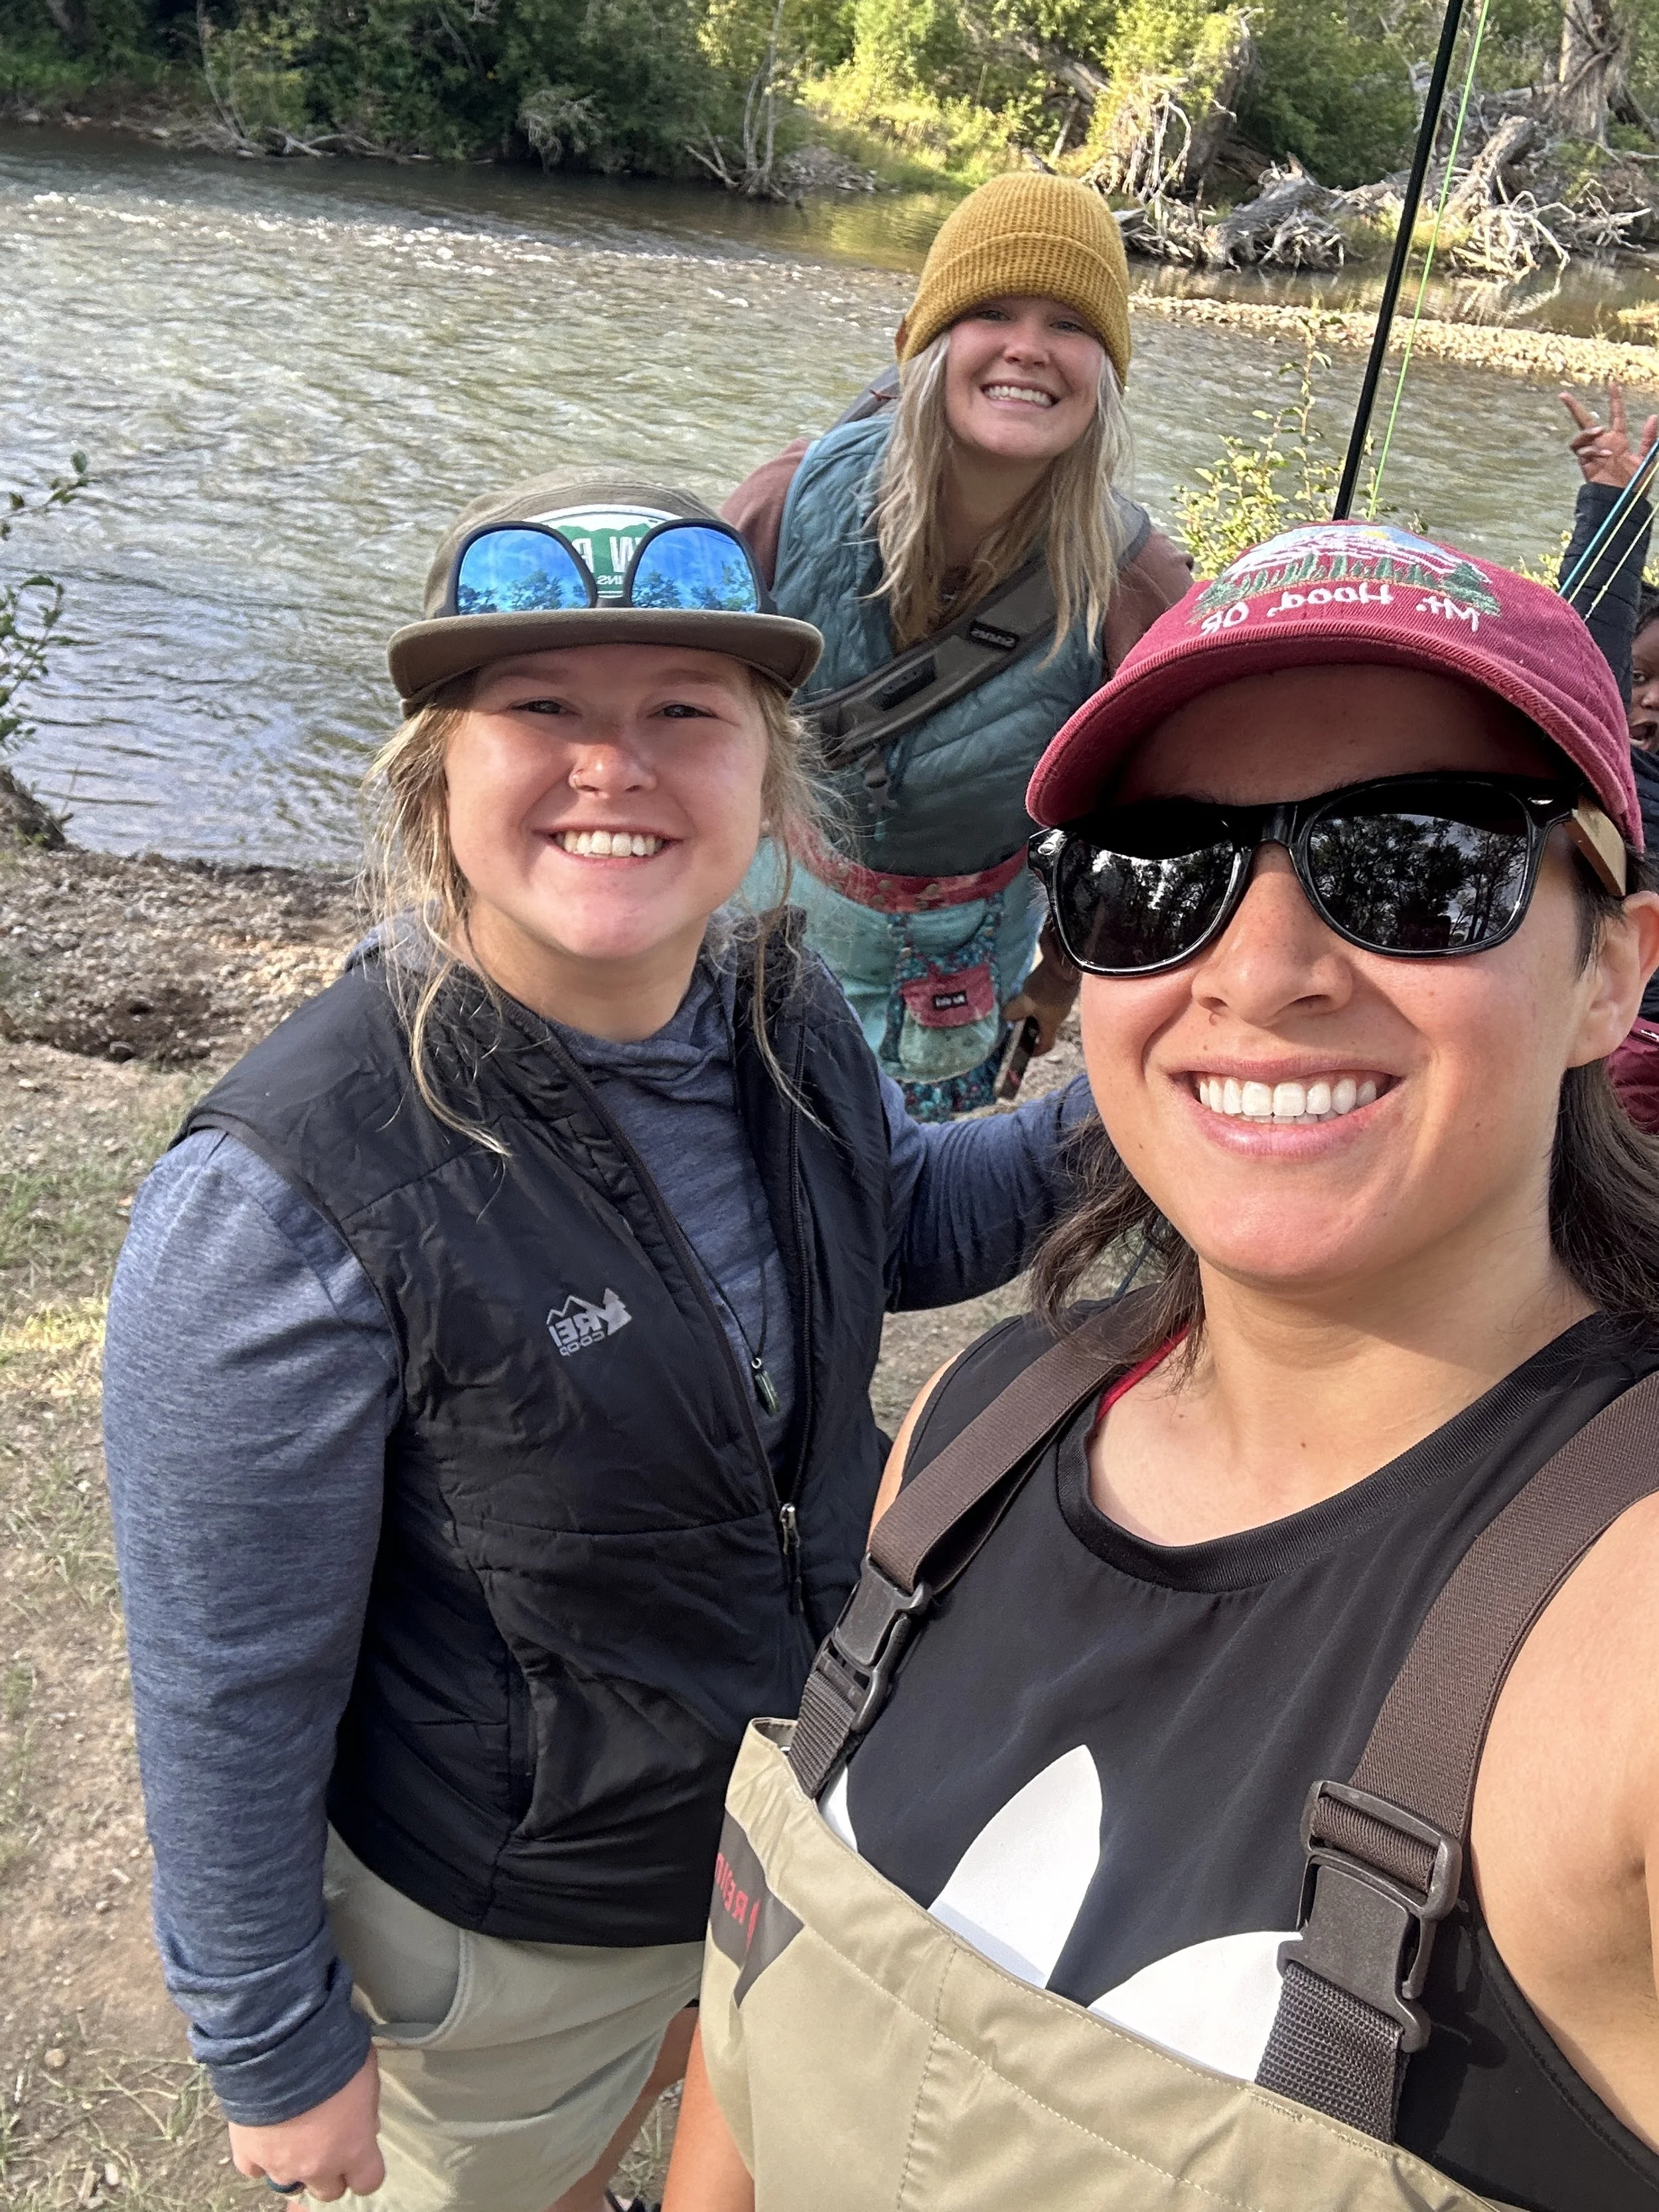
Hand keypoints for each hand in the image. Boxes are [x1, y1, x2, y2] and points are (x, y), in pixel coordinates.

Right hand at [227, 2051, 383, 2203]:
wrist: (282, 2046)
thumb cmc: (334, 2055)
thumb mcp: (367, 2076)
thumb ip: (366, 2111)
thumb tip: (365, 2125)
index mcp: (353, 2148)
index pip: (368, 2181)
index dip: (364, 2168)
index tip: (360, 2149)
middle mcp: (317, 2167)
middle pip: (328, 2191)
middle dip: (330, 2170)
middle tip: (326, 2141)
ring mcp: (279, 2165)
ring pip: (290, 2184)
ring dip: (295, 2165)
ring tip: (293, 2136)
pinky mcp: (248, 2154)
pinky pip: (255, 2169)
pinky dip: (261, 2157)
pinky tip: (264, 2134)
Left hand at [1001, 954, 1078, 1057]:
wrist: (1064, 963)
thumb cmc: (1046, 989)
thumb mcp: (1025, 1002)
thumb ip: (1013, 1011)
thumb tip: (1005, 1017)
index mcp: (1052, 1024)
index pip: (1047, 1044)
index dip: (1036, 1050)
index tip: (1025, 1049)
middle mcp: (1059, 1015)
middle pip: (1044, 1027)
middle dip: (1030, 1026)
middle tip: (1015, 1019)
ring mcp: (1063, 1001)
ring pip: (1045, 1012)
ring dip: (1033, 1011)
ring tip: (1020, 1003)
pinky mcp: (1062, 988)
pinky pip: (1048, 999)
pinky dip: (1038, 999)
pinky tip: (1029, 990)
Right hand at [1561, 379, 1658, 489]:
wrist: (1624, 503)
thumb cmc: (1636, 485)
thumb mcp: (1647, 459)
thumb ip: (1650, 439)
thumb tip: (1653, 416)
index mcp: (1619, 440)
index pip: (1616, 414)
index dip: (1615, 399)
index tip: (1613, 383)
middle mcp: (1603, 444)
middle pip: (1585, 421)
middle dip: (1574, 408)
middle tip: (1563, 395)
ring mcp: (1593, 455)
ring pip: (1580, 437)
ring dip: (1587, 431)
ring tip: (1599, 430)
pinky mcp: (1586, 466)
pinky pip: (1581, 453)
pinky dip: (1592, 450)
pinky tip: (1604, 455)